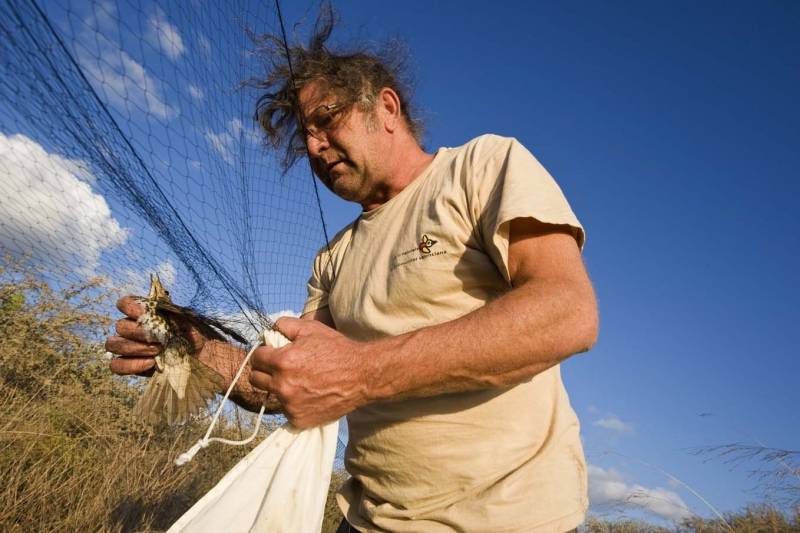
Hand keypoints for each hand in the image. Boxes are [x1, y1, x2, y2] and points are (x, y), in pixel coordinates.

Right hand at [106, 295, 209, 375]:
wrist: (200, 353)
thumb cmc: (191, 333)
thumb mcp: (185, 318)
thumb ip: (168, 311)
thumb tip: (150, 309)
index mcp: (144, 313)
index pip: (125, 303)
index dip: (129, 307)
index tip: (144, 314)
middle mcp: (132, 328)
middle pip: (120, 326)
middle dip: (139, 333)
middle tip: (159, 340)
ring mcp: (129, 347)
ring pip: (114, 344)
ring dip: (135, 348)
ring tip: (157, 351)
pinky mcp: (130, 365)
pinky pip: (117, 365)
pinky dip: (132, 365)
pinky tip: (150, 363)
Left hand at [249, 317, 370, 428]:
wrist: (362, 376)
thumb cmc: (337, 349)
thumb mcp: (311, 328)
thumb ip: (284, 325)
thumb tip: (269, 331)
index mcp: (282, 361)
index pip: (255, 358)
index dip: (264, 354)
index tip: (273, 354)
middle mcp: (283, 386)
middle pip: (255, 379)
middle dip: (265, 371)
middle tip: (283, 368)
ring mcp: (290, 405)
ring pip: (272, 395)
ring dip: (280, 388)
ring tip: (301, 381)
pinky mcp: (299, 420)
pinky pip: (286, 411)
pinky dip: (293, 403)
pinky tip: (309, 394)